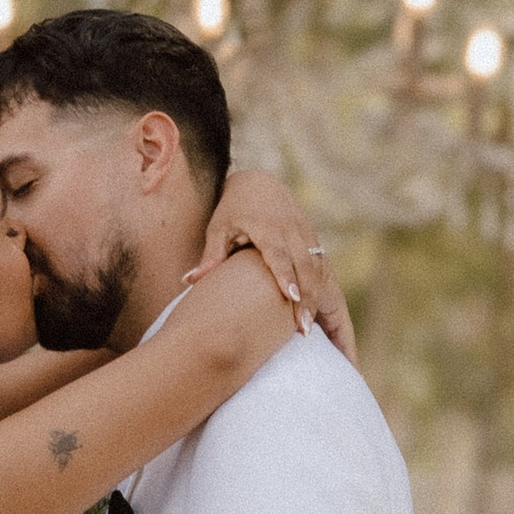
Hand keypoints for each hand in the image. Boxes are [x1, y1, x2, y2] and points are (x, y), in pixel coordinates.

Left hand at [196, 166, 355, 361]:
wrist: (260, 185)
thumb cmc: (233, 211)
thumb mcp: (218, 229)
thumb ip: (210, 256)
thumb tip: (189, 280)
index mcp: (266, 226)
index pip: (279, 253)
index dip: (285, 274)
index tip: (290, 297)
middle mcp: (291, 229)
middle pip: (305, 266)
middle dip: (308, 298)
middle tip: (304, 329)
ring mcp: (306, 234)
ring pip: (319, 269)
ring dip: (318, 299)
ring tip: (310, 328)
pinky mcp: (314, 240)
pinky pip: (323, 267)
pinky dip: (324, 291)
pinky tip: (319, 315)